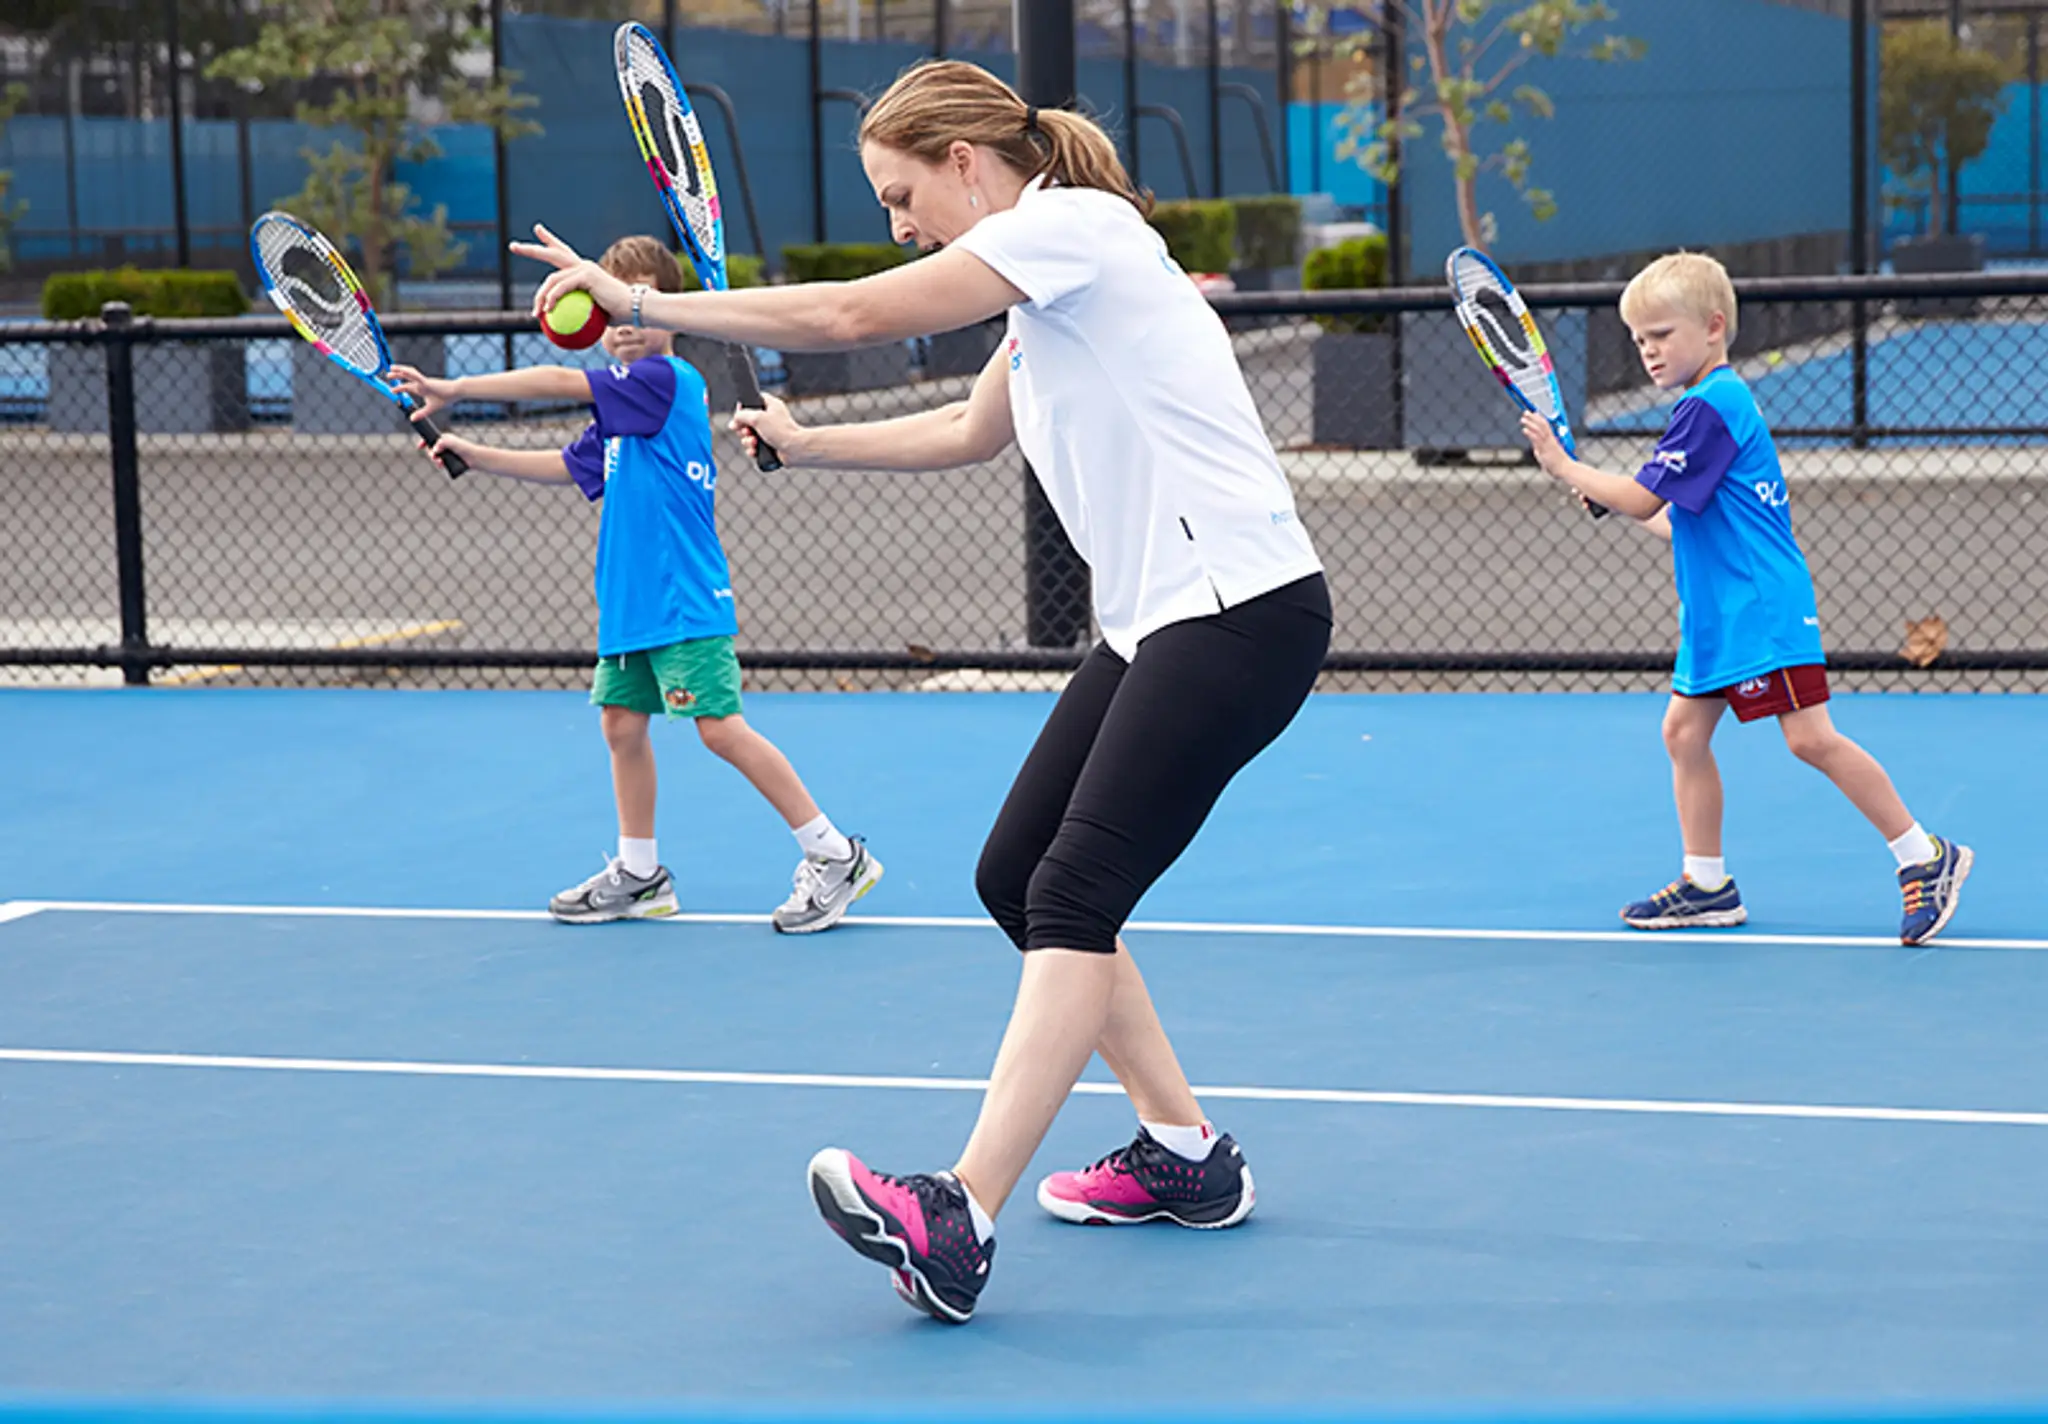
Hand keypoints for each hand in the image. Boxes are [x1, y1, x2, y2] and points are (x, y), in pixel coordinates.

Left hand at [389, 364, 456, 419]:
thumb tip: (411, 419)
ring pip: (409, 374)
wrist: (456, 392)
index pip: (408, 387)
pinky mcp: (426, 381)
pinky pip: (415, 375)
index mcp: (423, 389)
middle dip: (397, 376)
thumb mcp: (431, 408)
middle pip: (407, 378)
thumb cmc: (446, 398)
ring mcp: (423, 381)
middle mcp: (421, 384)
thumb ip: (421, 414)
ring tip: (391, 369)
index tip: (393, 390)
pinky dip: (407, 372)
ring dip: (399, 371)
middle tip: (388, 375)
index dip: (400, 388)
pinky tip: (401, 370)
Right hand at [419, 430, 480, 468]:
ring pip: (435, 457)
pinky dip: (439, 464)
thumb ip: (441, 444)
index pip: (430, 439)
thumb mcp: (451, 443)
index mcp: (444, 438)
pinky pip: (440, 463)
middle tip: (434, 457)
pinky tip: (441, 465)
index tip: (419, 447)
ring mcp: (446, 454)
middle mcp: (444, 445)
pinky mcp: (448, 461)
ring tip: (440, 462)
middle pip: (431, 449)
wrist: (474, 458)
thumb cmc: (463, 448)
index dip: (424, 442)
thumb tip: (434, 451)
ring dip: (435, 460)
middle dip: (430, 453)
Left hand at [512, 223, 634, 324]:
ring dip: (540, 296)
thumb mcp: (593, 314)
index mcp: (584, 271)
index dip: (549, 240)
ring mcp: (584, 268)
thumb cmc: (618, 316)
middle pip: (552, 253)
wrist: (635, 309)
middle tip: (513, 246)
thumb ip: (578, 314)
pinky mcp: (586, 275)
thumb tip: (563, 329)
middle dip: (531, 249)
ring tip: (536, 312)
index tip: (537, 229)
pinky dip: (553, 298)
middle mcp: (583, 265)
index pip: (563, 252)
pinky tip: (548, 309)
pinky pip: (562, 286)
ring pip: (552, 278)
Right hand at [730, 393, 800, 464]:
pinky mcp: (768, 445)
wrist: (795, 449)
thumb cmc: (781, 431)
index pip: (752, 401)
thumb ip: (742, 415)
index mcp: (770, 405)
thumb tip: (735, 419)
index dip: (743, 408)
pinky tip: (755, 451)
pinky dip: (752, 449)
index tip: (739, 415)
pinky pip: (753, 447)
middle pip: (747, 420)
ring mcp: (769, 432)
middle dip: (742, 428)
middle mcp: (769, 418)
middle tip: (746, 432)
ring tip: (753, 442)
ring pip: (748, 436)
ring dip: (746, 441)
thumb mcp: (757, 417)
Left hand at [1519, 411, 1570, 476]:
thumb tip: (1536, 450)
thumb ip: (1541, 452)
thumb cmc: (1559, 466)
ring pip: (1539, 430)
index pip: (1545, 426)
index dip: (1539, 419)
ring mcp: (1548, 444)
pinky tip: (1524, 429)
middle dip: (1533, 418)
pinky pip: (1537, 440)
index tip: (1534, 413)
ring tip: (1523, 419)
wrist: (1566, 469)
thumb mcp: (1547, 457)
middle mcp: (1550, 440)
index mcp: (1552, 440)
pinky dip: (1530, 434)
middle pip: (1542, 425)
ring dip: (1530, 423)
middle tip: (1526, 412)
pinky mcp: (1545, 450)